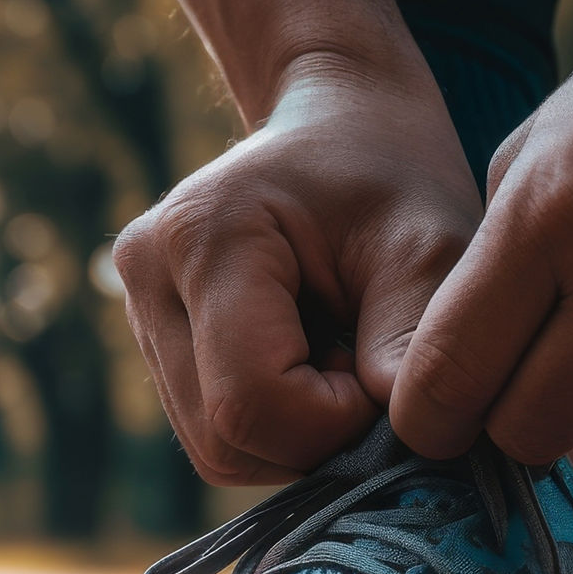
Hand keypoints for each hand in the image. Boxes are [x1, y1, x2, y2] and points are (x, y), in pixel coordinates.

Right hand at [115, 60, 478, 483]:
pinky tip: (316, 363)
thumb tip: (402, 437)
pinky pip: (215, 433)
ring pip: (216, 448)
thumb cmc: (395, 176)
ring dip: (299, 435)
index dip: (335, 424)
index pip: (251, 402)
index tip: (391, 379)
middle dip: (317, 436)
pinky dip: (279, 426)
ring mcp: (140, 308)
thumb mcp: (432, 246)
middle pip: (224, 440)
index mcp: (204, 235)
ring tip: (347, 359)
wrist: (345, 125)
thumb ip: (418, 339)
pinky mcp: (155, 338)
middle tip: (374, 371)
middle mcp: (148, 273)